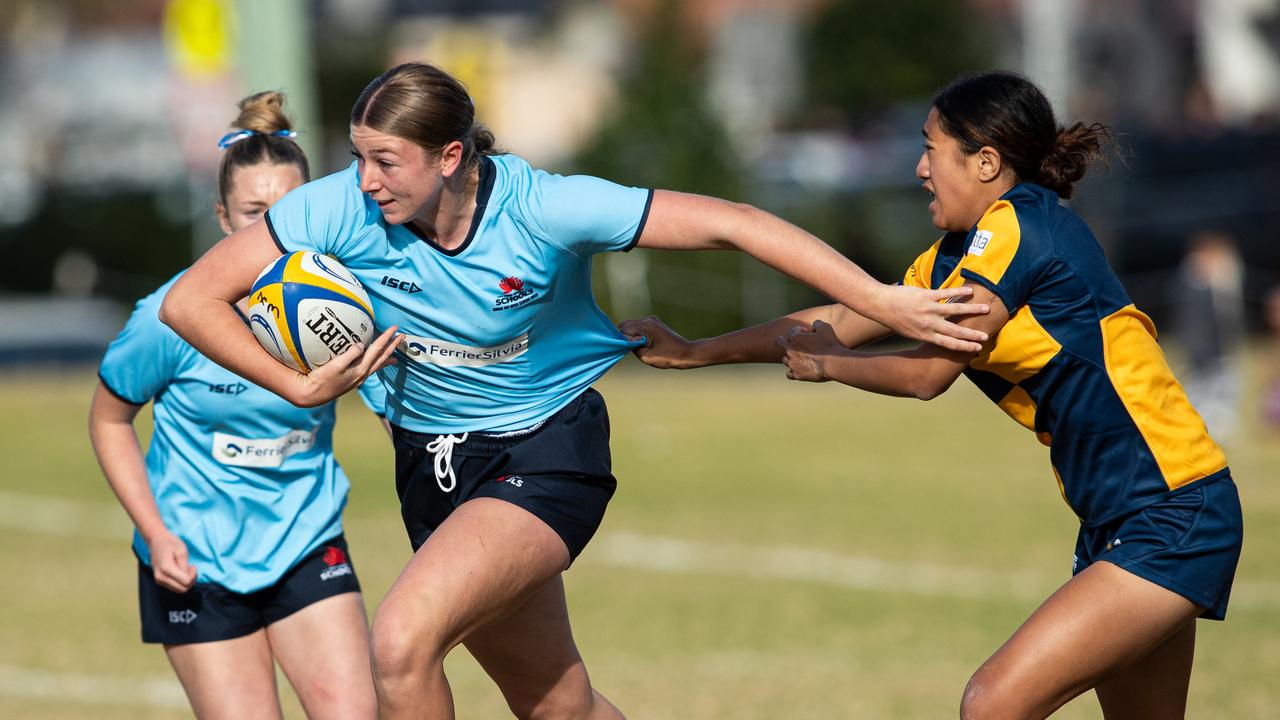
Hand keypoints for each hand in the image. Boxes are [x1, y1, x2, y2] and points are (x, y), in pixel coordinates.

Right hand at [146, 529, 196, 592]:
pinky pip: (174, 587)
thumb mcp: (181, 551)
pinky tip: (181, 573)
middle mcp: (160, 577)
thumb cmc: (170, 544)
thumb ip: (185, 566)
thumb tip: (187, 578)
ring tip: (187, 570)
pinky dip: (181, 582)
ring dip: (186, 583)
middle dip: (191, 580)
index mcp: (166, 569)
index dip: (193, 575)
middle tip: (192, 568)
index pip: (186, 581)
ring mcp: (159, 581)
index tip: (193, 566)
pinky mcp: (159, 581)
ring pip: (179, 590)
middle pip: (183, 589)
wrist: (156, 541)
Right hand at [296, 325, 400, 406]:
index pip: (377, 350)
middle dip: (392, 347)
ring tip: (395, 356)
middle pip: (381, 357)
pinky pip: (369, 369)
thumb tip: (362, 345)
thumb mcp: (335, 366)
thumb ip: (350, 355)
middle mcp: (362, 375)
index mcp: (360, 370)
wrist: (311, 395)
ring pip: (377, 365)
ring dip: (386, 357)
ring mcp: (357, 378)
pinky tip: (374, 364)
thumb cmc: (321, 380)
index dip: (386, 338)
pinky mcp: (351, 380)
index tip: (395, 328)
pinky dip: (376, 364)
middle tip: (403, 337)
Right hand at [617, 315, 697, 368]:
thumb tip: (625, 341)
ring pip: (630, 326)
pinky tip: (648, 343)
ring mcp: (651, 320)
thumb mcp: (646, 357)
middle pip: (624, 325)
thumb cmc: (668, 357)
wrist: (686, 353)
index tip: (635, 349)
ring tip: (645, 345)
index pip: (623, 330)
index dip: (625, 342)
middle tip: (639, 347)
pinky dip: (638, 335)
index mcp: (646, 325)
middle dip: (626, 337)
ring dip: (632, 336)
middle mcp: (647, 319)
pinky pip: (638, 327)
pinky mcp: (654, 323)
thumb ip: (632, 347)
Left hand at [775, 320, 843, 381]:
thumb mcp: (825, 328)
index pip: (791, 332)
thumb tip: (815, 324)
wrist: (833, 363)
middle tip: (794, 344)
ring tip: (801, 359)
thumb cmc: (829, 344)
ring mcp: (792, 364)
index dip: (799, 331)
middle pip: (780, 344)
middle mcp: (790, 351)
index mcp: (795, 338)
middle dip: (785, 342)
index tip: (807, 334)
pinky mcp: (797, 375)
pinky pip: (789, 374)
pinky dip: (793, 372)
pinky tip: (800, 370)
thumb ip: (817, 323)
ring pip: (785, 360)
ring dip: (791, 358)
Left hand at [872, 284, 988, 352]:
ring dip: (973, 309)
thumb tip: (939, 336)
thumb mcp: (910, 333)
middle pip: (956, 330)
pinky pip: (946, 293)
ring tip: (986, 308)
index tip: (977, 348)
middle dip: (972, 334)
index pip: (949, 344)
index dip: (965, 347)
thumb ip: (926, 334)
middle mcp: (929, 324)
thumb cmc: (895, 320)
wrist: (881, 305)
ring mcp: (929, 309)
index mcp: (925, 335)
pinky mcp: (926, 295)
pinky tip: (970, 291)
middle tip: (986, 335)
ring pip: (956, 309)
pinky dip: (959, 291)